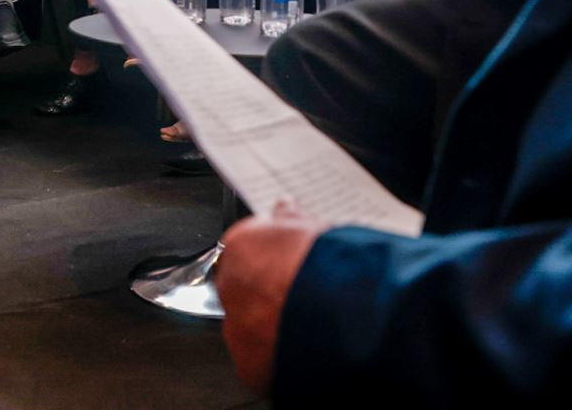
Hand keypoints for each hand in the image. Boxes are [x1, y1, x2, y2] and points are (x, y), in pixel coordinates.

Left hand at [219, 203, 330, 395]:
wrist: (341, 313)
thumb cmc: (328, 265)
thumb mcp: (312, 226)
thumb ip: (290, 218)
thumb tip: (284, 206)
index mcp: (240, 247)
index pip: (246, 252)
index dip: (271, 260)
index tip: (288, 265)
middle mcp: (230, 287)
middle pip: (245, 290)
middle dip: (268, 293)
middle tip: (301, 297)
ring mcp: (237, 328)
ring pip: (250, 328)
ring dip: (271, 327)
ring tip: (309, 327)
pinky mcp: (249, 366)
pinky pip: (261, 362)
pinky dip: (278, 359)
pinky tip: (304, 351)